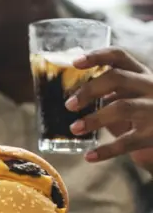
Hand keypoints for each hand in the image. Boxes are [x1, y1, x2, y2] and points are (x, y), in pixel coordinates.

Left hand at [65, 47, 152, 167]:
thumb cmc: (143, 113)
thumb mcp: (129, 97)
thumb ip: (106, 94)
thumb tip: (69, 96)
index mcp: (141, 74)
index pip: (119, 56)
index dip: (96, 56)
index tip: (74, 62)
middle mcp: (151, 87)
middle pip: (118, 78)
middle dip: (89, 90)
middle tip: (68, 105)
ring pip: (122, 107)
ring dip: (94, 119)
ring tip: (74, 128)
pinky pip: (127, 142)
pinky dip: (105, 150)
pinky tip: (89, 156)